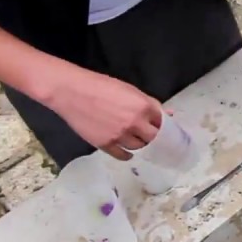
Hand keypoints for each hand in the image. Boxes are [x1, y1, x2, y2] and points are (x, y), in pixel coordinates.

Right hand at [44, 66, 162, 160]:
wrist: (72, 92)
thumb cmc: (101, 86)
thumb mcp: (131, 90)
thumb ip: (150, 103)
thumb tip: (168, 113)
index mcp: (144, 106)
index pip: (162, 122)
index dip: (162, 125)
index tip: (160, 127)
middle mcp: (135, 123)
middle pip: (153, 137)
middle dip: (153, 136)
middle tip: (149, 135)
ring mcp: (120, 135)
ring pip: (139, 147)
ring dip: (140, 144)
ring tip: (135, 139)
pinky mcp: (105, 144)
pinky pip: (122, 155)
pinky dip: (127, 155)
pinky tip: (127, 152)